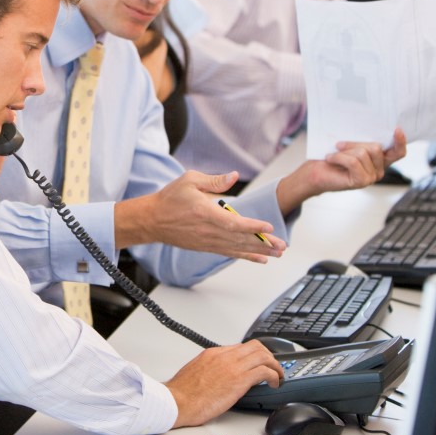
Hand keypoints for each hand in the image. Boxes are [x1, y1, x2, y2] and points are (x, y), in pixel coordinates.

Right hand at [115, 170, 286, 261]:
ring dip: (258, 251)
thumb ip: (214, 181)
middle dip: (263, 243)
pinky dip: (245, 256)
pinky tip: (259, 258)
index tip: (269, 228)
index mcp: (205, 212)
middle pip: (240, 239)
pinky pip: (229, 252)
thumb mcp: (190, 180)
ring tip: (277, 254)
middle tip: (282, 246)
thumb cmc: (170, 198)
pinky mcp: (206, 247)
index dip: (253, 227)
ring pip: (237, 248)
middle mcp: (208, 230)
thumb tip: (233, 176)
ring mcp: (207, 241)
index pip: (233, 223)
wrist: (152, 219)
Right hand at [165, 340, 281, 426]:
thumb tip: (218, 376)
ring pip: (263, 355)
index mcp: (213, 353)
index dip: (253, 355)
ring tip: (277, 376)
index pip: (240, 347)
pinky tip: (274, 384)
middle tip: (272, 367)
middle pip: (255, 346)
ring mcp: (233, 366)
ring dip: (274, 365)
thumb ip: (209, 369)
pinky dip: (274, 376)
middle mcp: (224, 356)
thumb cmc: (182, 393)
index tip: (258, 363)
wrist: (177, 401)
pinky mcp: (239, 379)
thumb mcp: (195, 372)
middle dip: (268, 356)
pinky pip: (264, 371)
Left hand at [276, 128, 407, 212]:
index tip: (396, 129)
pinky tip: (331, 159)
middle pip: (376, 147)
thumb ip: (363, 141)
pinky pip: (353, 161)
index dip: (400, 141)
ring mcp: (371, 178)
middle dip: (355, 143)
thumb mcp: (350, 145)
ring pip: (364, 153)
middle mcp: (379, 170)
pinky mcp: (361, 182)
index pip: (398, 152)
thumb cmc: (331, 157)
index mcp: (379, 160)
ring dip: (345, 151)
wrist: (314, 172)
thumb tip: (369, 127)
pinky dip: (339, 157)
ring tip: (334, 154)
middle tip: (339, 145)